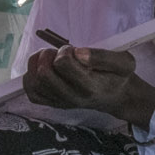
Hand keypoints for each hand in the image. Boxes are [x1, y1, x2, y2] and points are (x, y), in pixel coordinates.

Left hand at [22, 46, 154, 126]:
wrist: (116, 97)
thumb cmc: (118, 76)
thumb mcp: (124, 62)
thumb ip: (102, 56)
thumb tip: (77, 53)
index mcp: (89, 86)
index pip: (63, 64)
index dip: (65, 51)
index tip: (74, 50)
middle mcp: (71, 97)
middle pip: (43, 74)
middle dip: (47, 55)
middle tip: (59, 53)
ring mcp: (60, 102)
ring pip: (34, 82)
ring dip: (37, 64)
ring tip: (50, 59)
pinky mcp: (52, 103)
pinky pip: (31, 92)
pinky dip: (31, 76)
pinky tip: (44, 68)